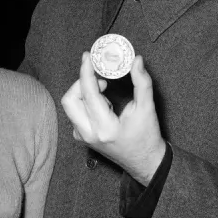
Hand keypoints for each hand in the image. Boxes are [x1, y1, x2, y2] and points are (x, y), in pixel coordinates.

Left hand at [61, 52, 165, 184]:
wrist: (144, 161)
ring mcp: (83, 137)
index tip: (88, 56)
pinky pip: (75, 113)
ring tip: (105, 92)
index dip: (86, 72)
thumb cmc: (147, 136)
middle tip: (99, 76)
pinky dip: (85, 102)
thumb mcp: (147, 108)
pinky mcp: (82, 137)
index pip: (88, 94)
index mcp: (105, 128)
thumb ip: (142, 82)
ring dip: (84, 92)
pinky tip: (102, 104)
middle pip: (70, 100)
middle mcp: (89, 134)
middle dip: (81, 82)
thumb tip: (136, 60)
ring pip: (71, 106)